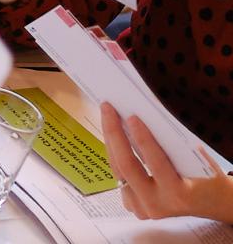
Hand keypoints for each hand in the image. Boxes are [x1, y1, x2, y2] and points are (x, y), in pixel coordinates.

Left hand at [102, 105, 232, 222]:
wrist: (210, 202)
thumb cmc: (205, 176)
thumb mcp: (196, 161)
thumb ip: (171, 145)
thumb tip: (143, 117)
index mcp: (179, 194)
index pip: (155, 163)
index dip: (142, 138)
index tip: (132, 116)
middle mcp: (158, 205)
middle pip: (127, 166)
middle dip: (114, 133)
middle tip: (108, 108)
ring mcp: (143, 209)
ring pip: (117, 170)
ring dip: (110, 140)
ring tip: (107, 116)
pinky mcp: (134, 206)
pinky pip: (118, 176)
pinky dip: (114, 153)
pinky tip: (112, 135)